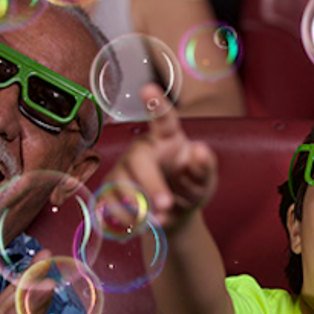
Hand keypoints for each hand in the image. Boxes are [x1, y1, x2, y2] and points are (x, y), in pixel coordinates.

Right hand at [104, 84, 217, 234]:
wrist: (175, 216)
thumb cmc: (191, 188)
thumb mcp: (205, 181)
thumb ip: (205, 167)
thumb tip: (201, 150)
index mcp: (168, 139)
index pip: (163, 119)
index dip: (155, 104)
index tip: (148, 88)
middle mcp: (142, 149)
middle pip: (138, 158)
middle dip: (151, 183)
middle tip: (166, 205)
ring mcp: (123, 168)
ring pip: (119, 181)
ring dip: (138, 205)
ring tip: (160, 220)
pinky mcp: (110, 189)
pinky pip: (108, 202)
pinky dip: (124, 218)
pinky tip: (140, 224)